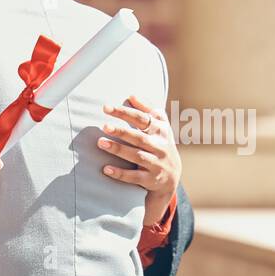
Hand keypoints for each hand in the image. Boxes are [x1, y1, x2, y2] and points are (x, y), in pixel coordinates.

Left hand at [98, 95, 179, 226]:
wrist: (173, 176)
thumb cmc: (161, 145)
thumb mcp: (159, 127)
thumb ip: (146, 110)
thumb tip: (131, 95)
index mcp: (161, 131)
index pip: (142, 119)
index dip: (124, 112)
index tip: (106, 108)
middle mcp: (160, 147)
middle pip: (139, 137)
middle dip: (121, 131)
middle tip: (104, 126)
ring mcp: (156, 164)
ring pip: (137, 156)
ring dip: (118, 150)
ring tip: (101, 143)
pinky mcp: (151, 179)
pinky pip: (135, 176)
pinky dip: (120, 174)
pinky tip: (106, 169)